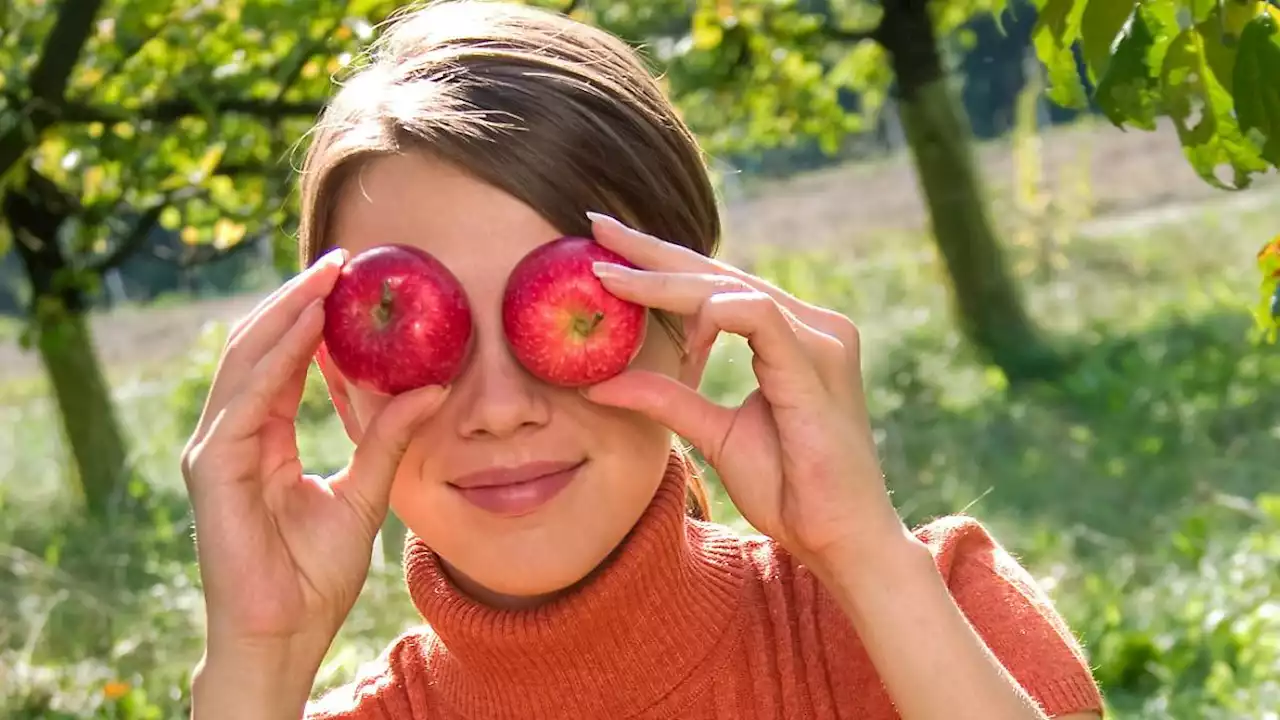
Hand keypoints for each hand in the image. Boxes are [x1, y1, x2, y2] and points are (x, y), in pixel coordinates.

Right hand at [181, 248, 449, 661]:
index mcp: (262, 439)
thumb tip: (433, 389)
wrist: (284, 635)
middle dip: (297, 299)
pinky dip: (278, 357)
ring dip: (287, 312)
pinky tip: (311, 326)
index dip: (311, 317)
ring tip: (328, 277)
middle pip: (259, 348)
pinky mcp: (214, 468)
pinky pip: (247, 399)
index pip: (282, 361)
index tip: (349, 279)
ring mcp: (217, 449)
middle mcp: (233, 436)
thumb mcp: (365, 493)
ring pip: (246, 360)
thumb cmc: (314, 577)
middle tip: (340, 260)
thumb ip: (388, 439)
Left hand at [582, 213, 905, 565]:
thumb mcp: (714, 434)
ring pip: (732, 290)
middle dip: (653, 251)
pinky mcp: (817, 367)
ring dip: (666, 282)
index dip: (661, 262)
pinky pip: (761, 320)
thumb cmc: (790, 487)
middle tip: (597, 225)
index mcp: (793, 336)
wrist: (842, 539)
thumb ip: (668, 400)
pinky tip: (678, 320)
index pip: (718, 285)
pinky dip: (716, 313)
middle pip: (721, 275)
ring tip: (610, 277)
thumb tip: (600, 383)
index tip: (604, 246)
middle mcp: (813, 326)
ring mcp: (821, 341)